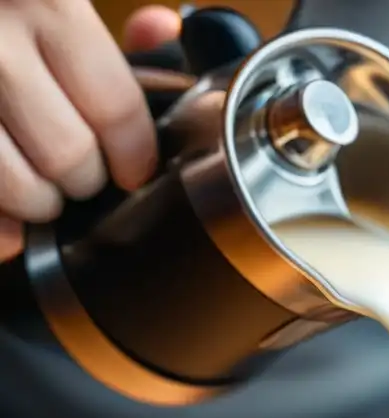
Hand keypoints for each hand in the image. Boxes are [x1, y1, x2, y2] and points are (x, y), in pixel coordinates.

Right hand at [0, 2, 179, 260]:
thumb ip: (102, 21)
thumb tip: (164, 30)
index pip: (116, 108)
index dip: (134, 154)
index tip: (132, 169)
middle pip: (70, 156)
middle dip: (81, 179)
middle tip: (75, 173)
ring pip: (18, 187)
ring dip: (34, 202)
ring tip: (35, 188)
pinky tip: (3, 218)